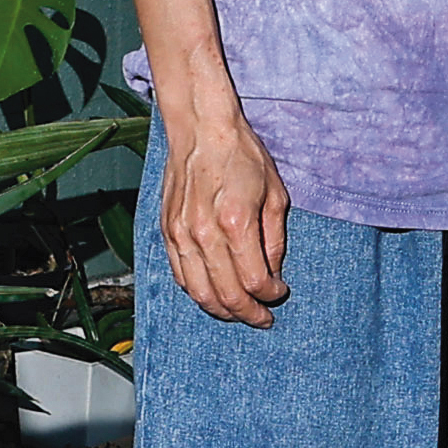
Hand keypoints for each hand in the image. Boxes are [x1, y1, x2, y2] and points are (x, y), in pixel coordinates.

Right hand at [157, 95, 293, 328]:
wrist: (201, 130)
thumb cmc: (241, 155)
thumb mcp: (275, 194)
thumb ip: (274, 240)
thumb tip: (272, 273)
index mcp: (236, 222)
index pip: (255, 281)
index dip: (271, 295)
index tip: (280, 292)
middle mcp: (204, 233)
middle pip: (227, 295)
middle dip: (249, 314)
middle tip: (263, 317)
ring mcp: (181, 234)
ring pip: (199, 293)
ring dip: (222, 310)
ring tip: (239, 312)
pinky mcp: (167, 232)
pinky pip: (180, 276)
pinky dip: (198, 292)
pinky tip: (214, 293)